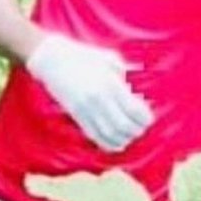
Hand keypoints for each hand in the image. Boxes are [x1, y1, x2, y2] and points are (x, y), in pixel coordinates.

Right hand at [26, 33, 152, 152]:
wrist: (52, 59)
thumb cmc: (83, 56)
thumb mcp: (108, 59)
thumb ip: (125, 72)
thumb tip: (136, 85)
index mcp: (109, 84)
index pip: (133, 110)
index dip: (145, 118)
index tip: (148, 118)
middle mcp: (98, 99)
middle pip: (124, 126)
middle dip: (137, 130)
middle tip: (141, 127)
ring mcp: (85, 109)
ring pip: (110, 134)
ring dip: (124, 139)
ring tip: (131, 135)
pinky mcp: (76, 115)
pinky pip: (94, 136)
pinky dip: (109, 144)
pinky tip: (118, 143)